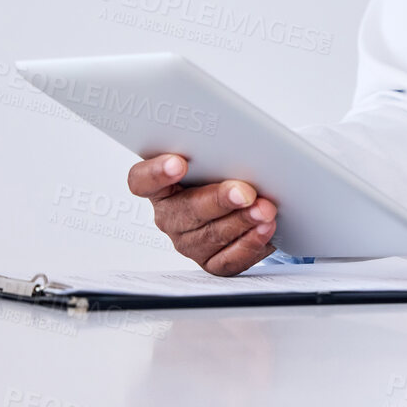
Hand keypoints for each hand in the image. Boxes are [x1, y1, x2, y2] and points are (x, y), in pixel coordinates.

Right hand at [126, 154, 277, 274]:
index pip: (142, 180)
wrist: (253, 200)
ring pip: (211, 235)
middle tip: (244, 192)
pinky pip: (228, 259)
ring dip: (242, 221)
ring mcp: (189, 242)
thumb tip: (241, 145)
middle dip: (219, 200)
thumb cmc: (228, 173)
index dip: (156, 172)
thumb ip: (219, 152)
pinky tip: (265, 228)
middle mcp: (171, 215)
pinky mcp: (212, 261)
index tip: (179, 163)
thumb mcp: (221, 157)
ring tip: (264, 209)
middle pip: (185, 210)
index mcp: (162, 186)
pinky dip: (250, 243)